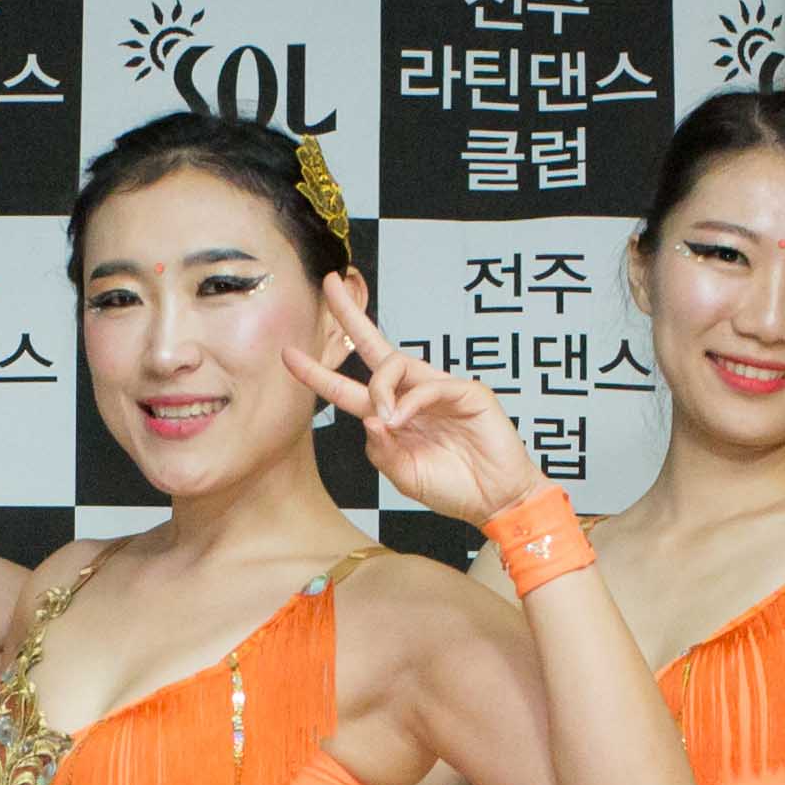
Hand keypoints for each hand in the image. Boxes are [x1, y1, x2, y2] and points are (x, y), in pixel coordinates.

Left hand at [282, 273, 540, 525]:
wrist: (496, 501)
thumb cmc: (452, 488)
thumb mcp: (403, 475)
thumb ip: (380, 449)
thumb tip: (369, 416)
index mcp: (392, 416)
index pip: (349, 388)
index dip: (319, 372)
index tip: (288, 354)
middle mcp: (412, 395)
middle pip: (375, 346)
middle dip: (350, 314)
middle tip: (329, 283)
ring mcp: (439, 389)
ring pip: (396, 364)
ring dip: (380, 387)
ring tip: (386, 419)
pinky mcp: (466, 391)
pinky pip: (428, 386)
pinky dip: (411, 402)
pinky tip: (404, 421)